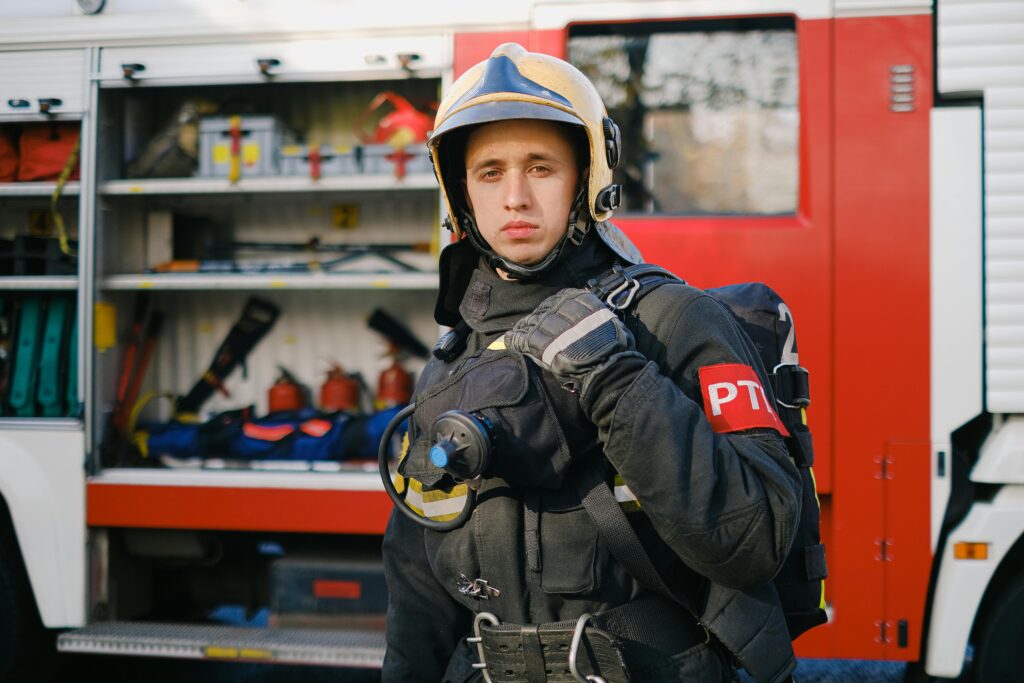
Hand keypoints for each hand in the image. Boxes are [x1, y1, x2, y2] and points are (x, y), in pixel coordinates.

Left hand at [504, 288, 636, 393]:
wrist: (608, 367)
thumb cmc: (615, 348)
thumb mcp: (607, 320)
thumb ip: (592, 314)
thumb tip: (585, 316)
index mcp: (580, 299)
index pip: (558, 300)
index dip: (550, 310)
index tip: (545, 316)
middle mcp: (564, 307)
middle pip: (543, 310)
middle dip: (536, 320)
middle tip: (528, 328)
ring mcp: (551, 323)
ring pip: (531, 323)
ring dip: (524, 330)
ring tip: (516, 335)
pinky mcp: (541, 341)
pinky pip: (522, 337)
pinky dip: (514, 340)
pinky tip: (507, 341)